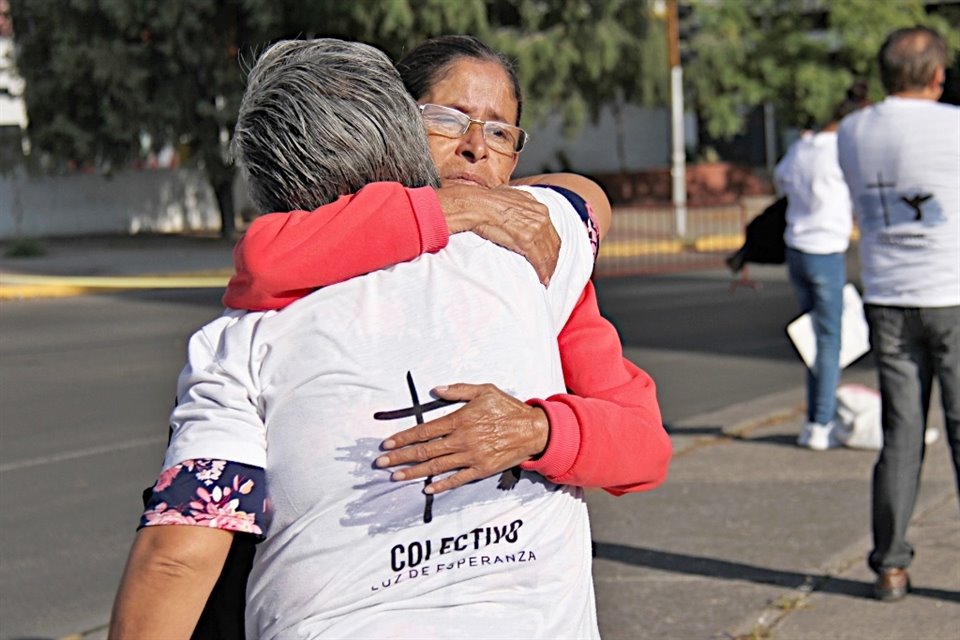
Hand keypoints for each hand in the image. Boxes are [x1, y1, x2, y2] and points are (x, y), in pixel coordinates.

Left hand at [375, 383, 548, 494]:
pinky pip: (457, 479)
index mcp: (460, 419)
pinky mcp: (481, 469)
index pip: (424, 430)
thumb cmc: (508, 408)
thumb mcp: (484, 390)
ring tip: (394, 476)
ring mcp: (471, 456)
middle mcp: (462, 439)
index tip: (386, 443)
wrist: (534, 430)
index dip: (403, 437)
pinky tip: (426, 488)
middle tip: (380, 462)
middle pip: (425, 450)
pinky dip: (441, 485)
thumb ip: (458, 390)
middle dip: (400, 457)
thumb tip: (435, 390)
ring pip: (436, 466)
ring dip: (413, 472)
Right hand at [435, 185, 559, 285]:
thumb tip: (516, 207)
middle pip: (553, 244)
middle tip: (550, 271)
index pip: (551, 232)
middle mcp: (541, 218)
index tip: (549, 255)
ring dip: (549, 268)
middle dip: (553, 259)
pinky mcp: (527, 241)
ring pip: (548, 254)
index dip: (551, 246)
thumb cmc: (488, 200)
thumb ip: (519, 204)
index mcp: (538, 208)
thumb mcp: (510, 196)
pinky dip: (543, 272)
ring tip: (546, 279)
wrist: (479, 204)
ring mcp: (535, 229)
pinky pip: (539, 260)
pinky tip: (543, 280)